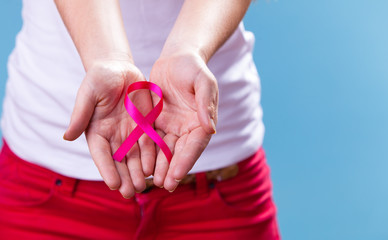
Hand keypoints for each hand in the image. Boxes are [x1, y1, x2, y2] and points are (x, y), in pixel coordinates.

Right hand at [63, 59, 155, 197]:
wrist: (119, 68)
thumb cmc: (100, 78)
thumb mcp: (88, 93)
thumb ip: (80, 114)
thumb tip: (67, 137)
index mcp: (97, 132)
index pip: (101, 155)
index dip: (107, 170)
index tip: (113, 185)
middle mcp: (114, 136)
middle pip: (119, 161)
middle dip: (125, 177)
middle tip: (131, 193)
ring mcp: (130, 133)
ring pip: (135, 157)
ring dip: (138, 173)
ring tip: (143, 187)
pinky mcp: (145, 126)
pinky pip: (150, 144)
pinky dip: (152, 157)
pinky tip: (156, 168)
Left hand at [149, 51, 218, 191]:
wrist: (177, 57)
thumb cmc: (193, 67)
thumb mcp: (203, 81)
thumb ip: (206, 103)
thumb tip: (210, 128)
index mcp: (202, 121)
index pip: (195, 145)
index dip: (186, 160)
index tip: (177, 175)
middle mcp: (188, 128)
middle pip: (180, 152)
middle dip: (172, 169)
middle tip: (164, 185)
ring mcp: (172, 126)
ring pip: (165, 149)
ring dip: (160, 166)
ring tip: (152, 181)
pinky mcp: (157, 122)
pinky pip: (151, 139)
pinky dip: (147, 152)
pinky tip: (140, 164)